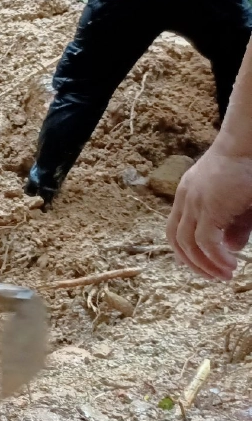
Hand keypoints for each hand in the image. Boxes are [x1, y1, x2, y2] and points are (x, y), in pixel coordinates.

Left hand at [166, 148, 251, 280]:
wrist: (249, 143)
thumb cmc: (249, 169)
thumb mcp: (241, 202)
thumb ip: (234, 226)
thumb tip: (230, 249)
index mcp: (187, 194)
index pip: (175, 229)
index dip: (185, 251)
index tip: (202, 265)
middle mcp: (185, 198)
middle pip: (176, 239)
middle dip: (193, 263)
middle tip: (213, 277)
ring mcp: (194, 202)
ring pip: (187, 244)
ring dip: (205, 264)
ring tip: (224, 275)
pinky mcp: (208, 206)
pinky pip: (205, 241)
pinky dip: (215, 257)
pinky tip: (230, 264)